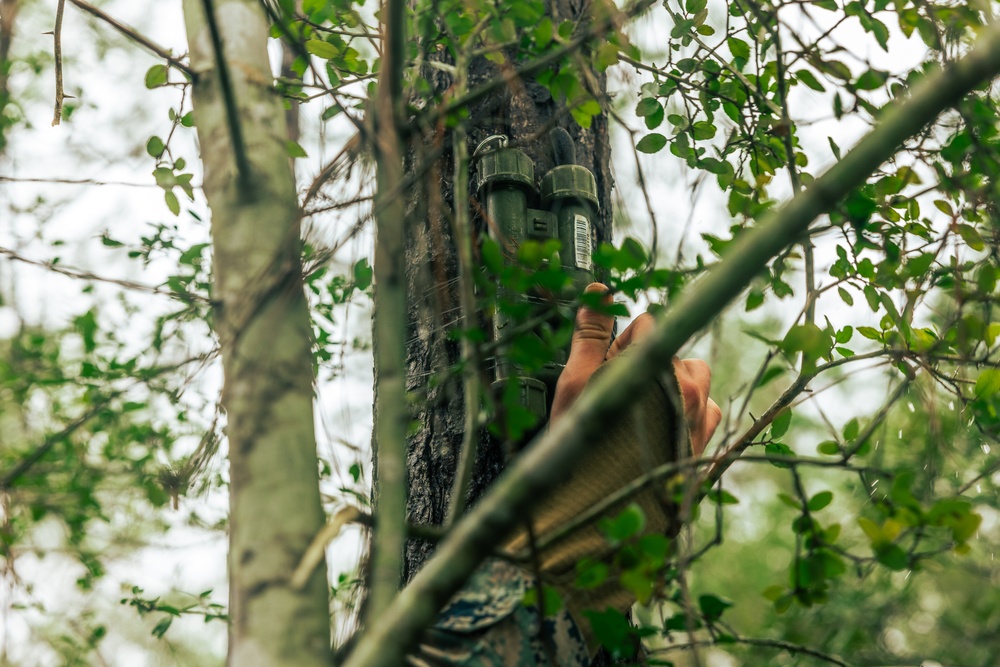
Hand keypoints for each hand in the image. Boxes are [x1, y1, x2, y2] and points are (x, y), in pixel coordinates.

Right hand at [551, 283, 721, 456]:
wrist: (601, 508)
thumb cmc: (583, 445)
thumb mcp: (576, 381)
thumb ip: (591, 332)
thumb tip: (599, 291)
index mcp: (653, 363)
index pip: (648, 324)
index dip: (622, 342)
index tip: (606, 365)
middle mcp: (684, 384)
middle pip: (670, 348)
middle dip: (645, 362)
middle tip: (618, 394)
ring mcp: (699, 413)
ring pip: (695, 374)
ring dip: (673, 382)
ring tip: (642, 407)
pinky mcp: (706, 438)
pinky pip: (708, 407)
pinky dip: (690, 409)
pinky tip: (663, 424)